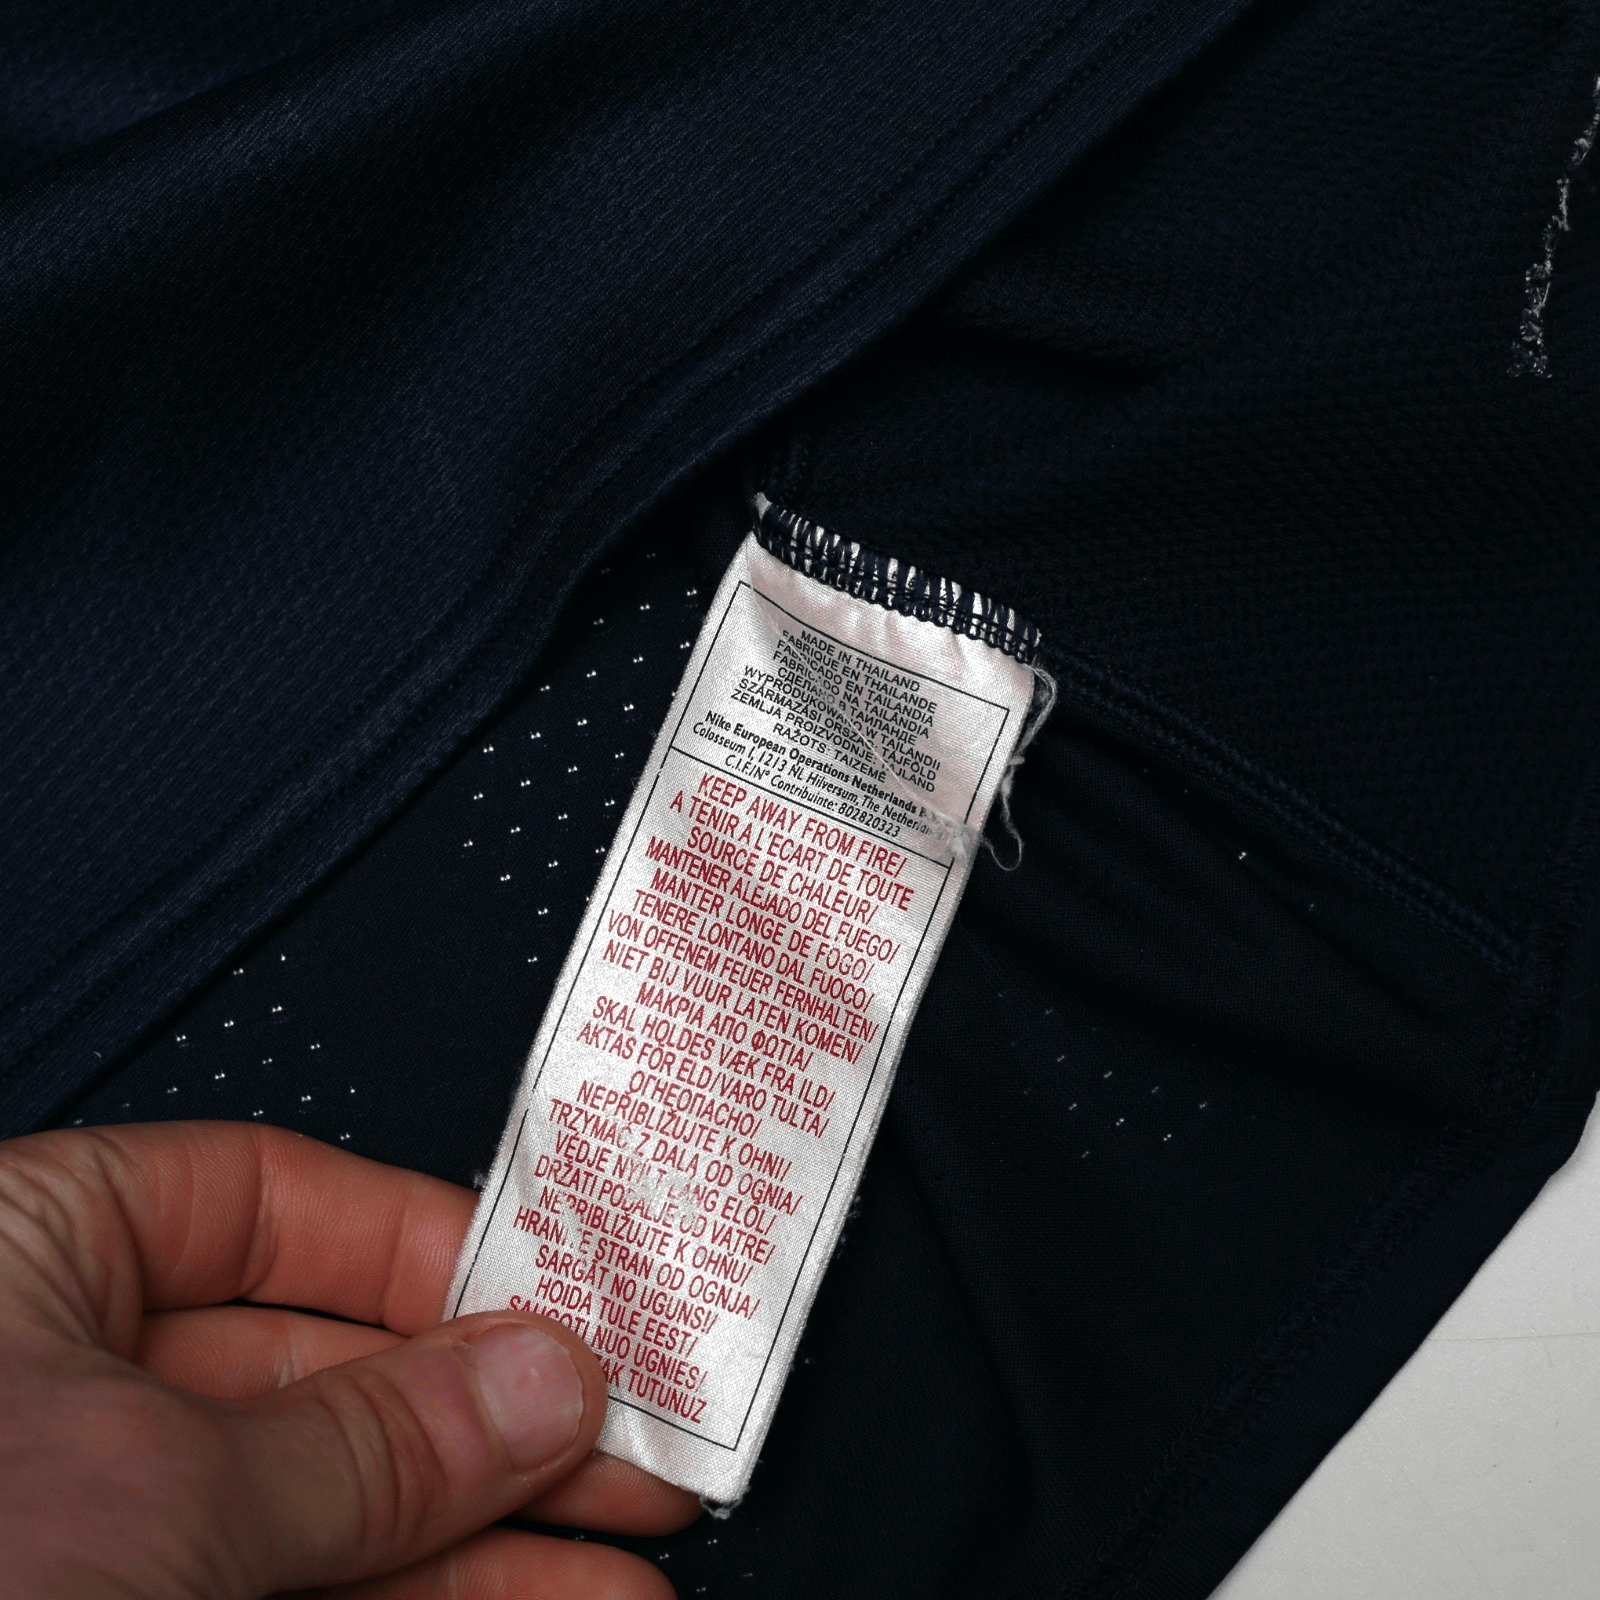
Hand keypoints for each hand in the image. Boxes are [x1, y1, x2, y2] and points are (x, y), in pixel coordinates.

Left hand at [0, 1121, 699, 1597]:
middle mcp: (58, 1383)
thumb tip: (536, 1377)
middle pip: (328, 1366)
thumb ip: (367, 1440)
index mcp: (27, 1259)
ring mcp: (91, 1524)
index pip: (276, 1205)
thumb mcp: (156, 1494)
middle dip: (494, 1420)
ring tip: (625, 1567)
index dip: (435, 1250)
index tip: (566, 1307)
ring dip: (489, 1537)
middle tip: (631, 1453)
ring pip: (330, 1506)